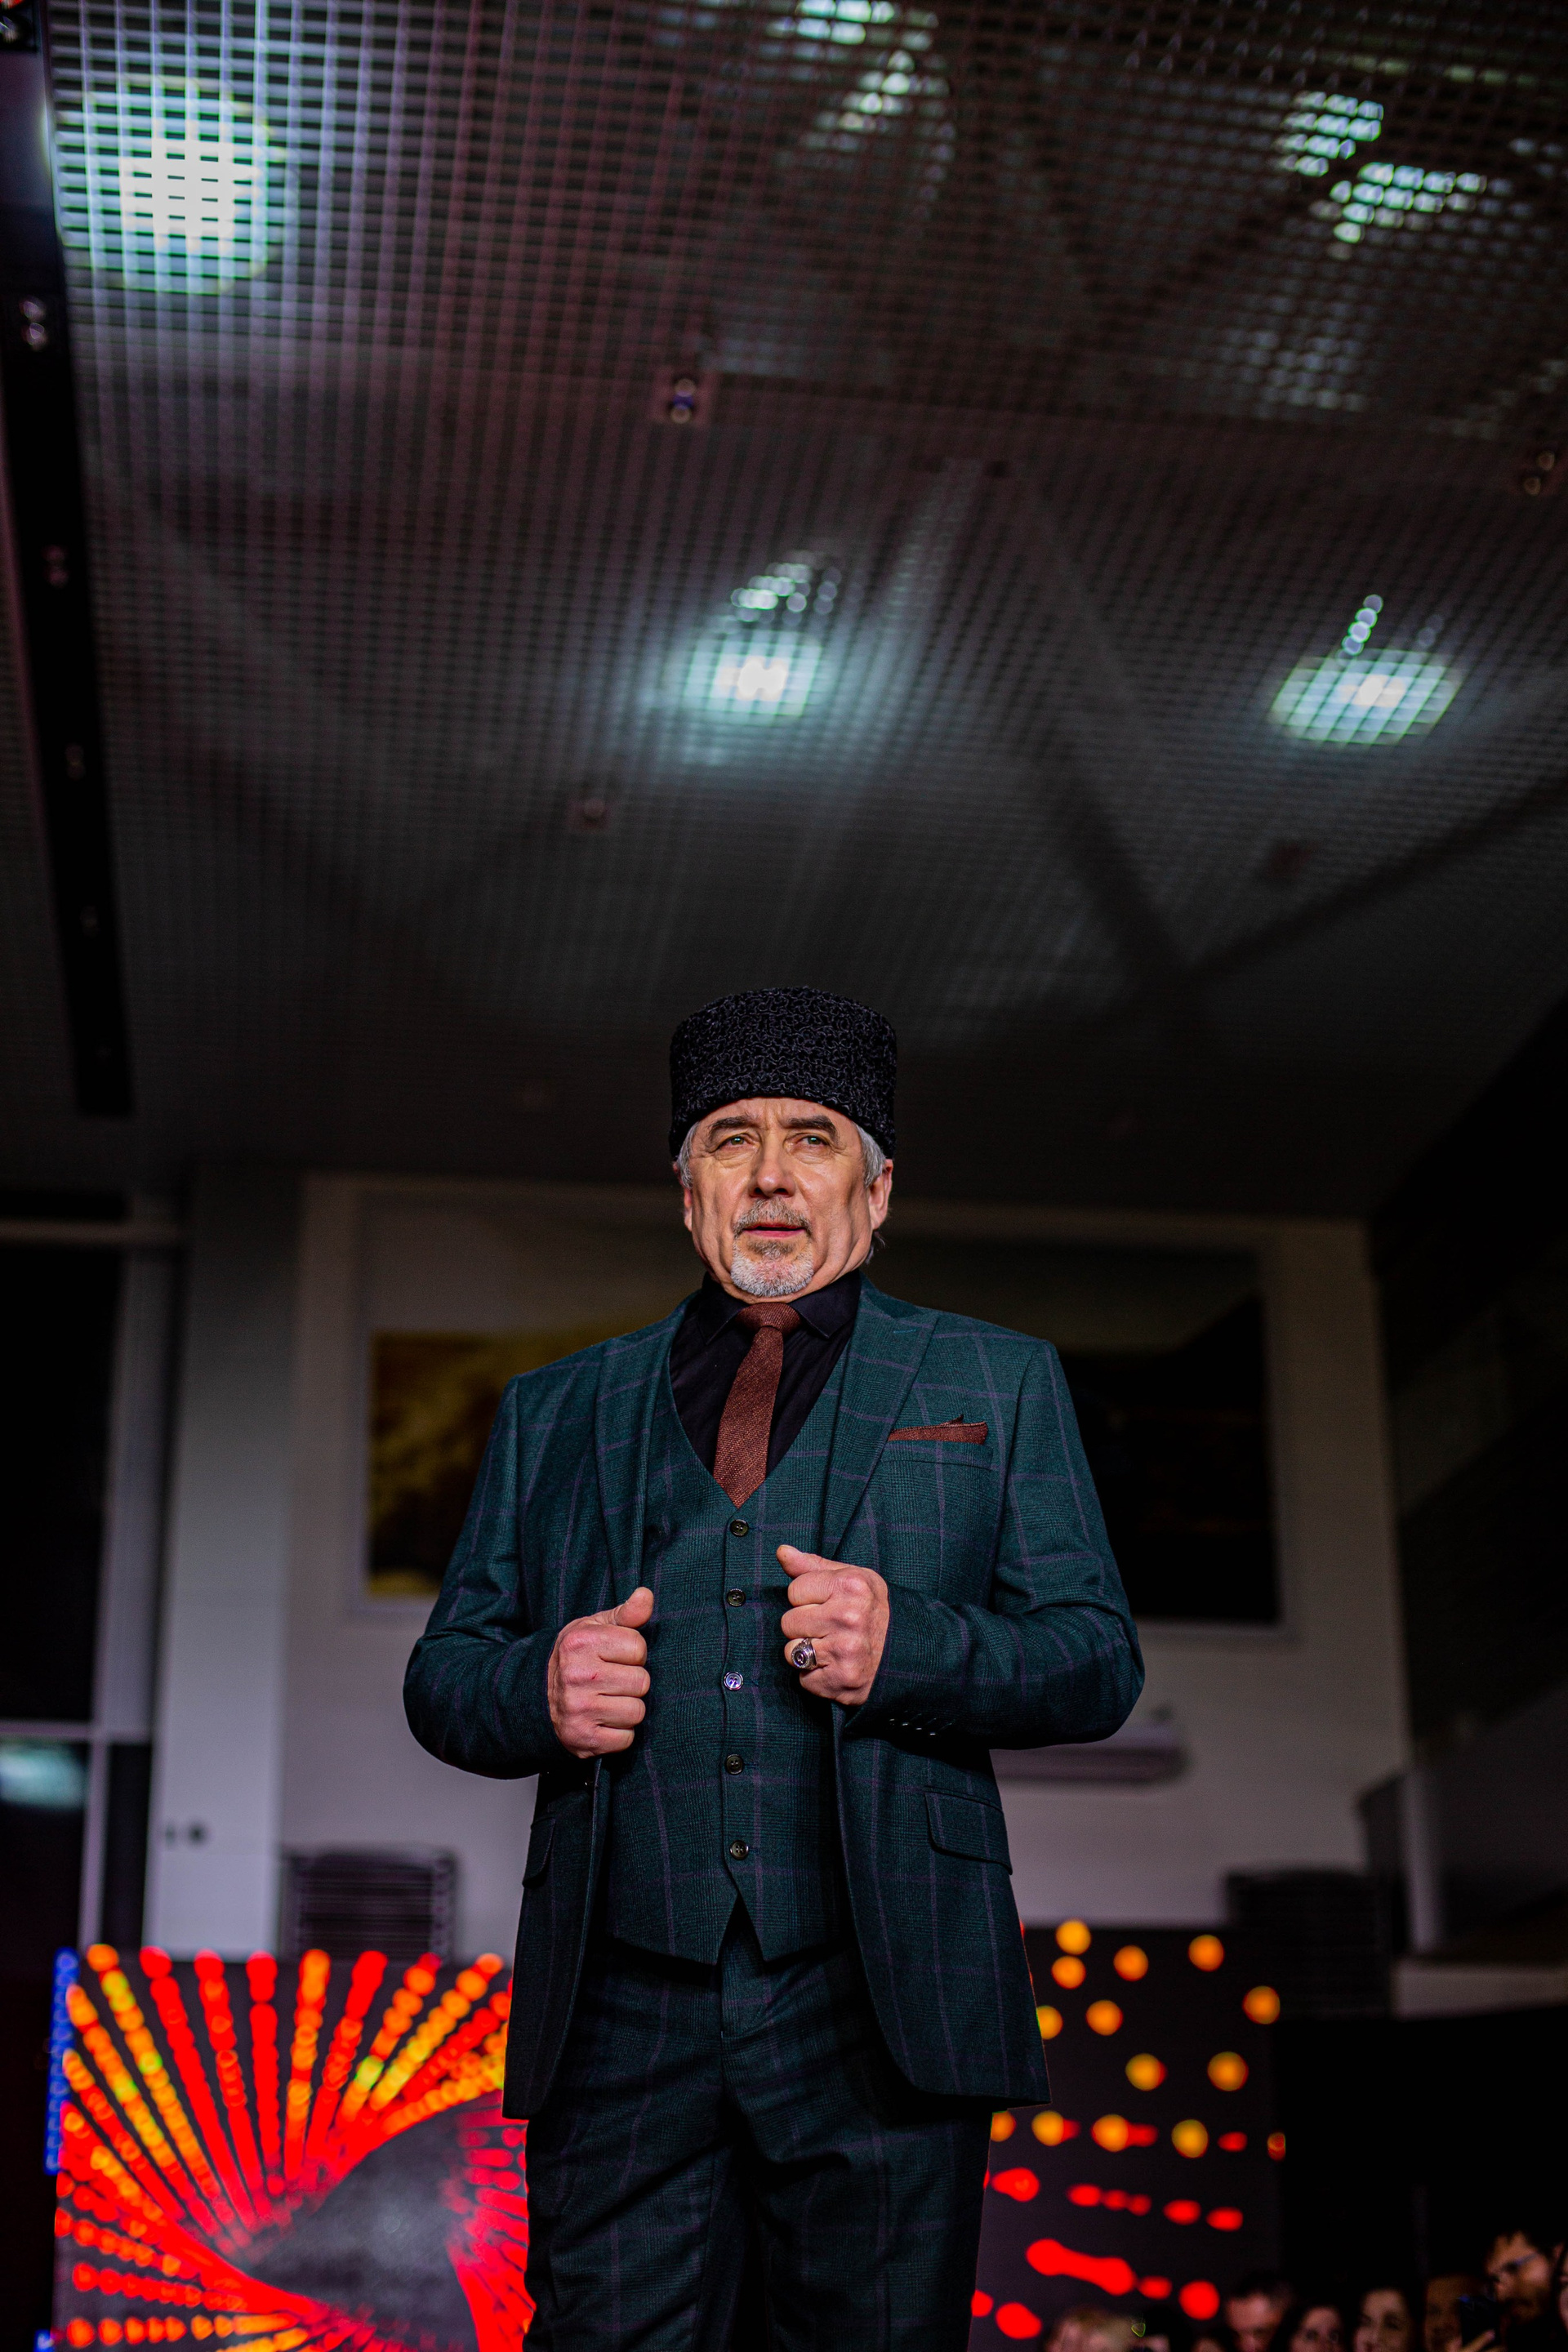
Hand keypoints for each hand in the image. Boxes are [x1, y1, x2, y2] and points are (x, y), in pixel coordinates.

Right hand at [547, 1586, 653, 1758]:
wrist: (536, 1698)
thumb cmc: (575, 1658)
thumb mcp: (593, 1629)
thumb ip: (625, 1614)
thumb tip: (646, 1594)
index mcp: (581, 1642)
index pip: (638, 1647)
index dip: (632, 1654)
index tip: (616, 1657)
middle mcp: (578, 1675)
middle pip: (641, 1681)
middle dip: (632, 1682)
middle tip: (612, 1682)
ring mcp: (579, 1709)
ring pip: (637, 1711)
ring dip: (628, 1709)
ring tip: (608, 1701)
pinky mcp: (583, 1738)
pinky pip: (626, 1738)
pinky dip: (619, 1733)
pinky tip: (603, 1721)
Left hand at [777, 1547, 888, 1706]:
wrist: (910, 1653)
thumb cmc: (873, 1610)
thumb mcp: (853, 1578)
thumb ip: (813, 1566)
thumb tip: (781, 1552)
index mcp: (850, 1585)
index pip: (794, 1590)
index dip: (807, 1599)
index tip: (828, 1605)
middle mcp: (848, 1617)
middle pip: (789, 1621)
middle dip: (805, 1626)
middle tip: (831, 1629)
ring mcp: (845, 1650)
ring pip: (791, 1651)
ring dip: (806, 1653)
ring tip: (832, 1648)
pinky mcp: (842, 1679)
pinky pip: (804, 1679)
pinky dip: (816, 1677)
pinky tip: (836, 1667)